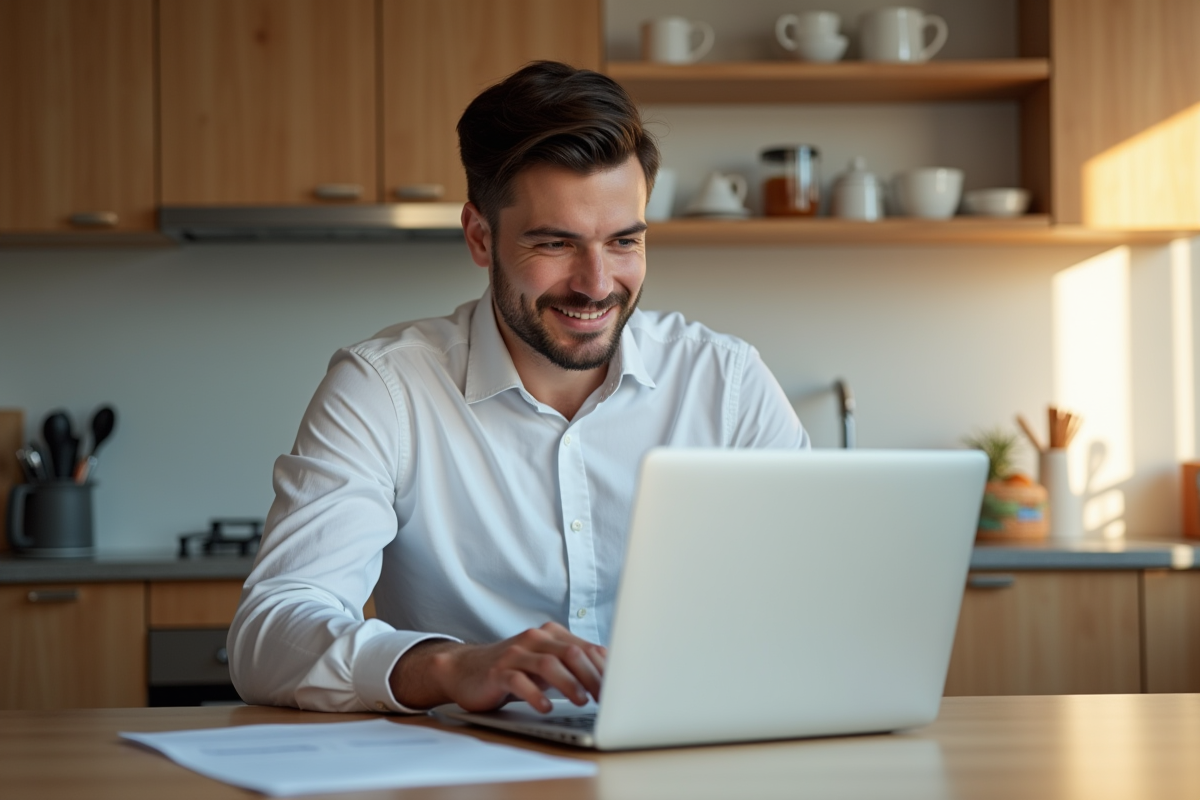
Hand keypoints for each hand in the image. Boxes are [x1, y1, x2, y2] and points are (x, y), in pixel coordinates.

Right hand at [389, 622, 605, 712]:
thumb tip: (609, 678)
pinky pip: (518, 681)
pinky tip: (546, 708)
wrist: (465, 669)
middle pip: (571, 652)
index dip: (604, 668)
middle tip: (605, 698)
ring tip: (581, 701)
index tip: (619, 688)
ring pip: (548, 663)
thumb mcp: (545, 664)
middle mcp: (534, 639)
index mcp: (551, 635)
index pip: (586, 648)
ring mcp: (515, 654)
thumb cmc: (513, 669)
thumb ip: (572, 666)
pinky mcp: (497, 672)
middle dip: (592, 676)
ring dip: (568, 683)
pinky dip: (535, 695)